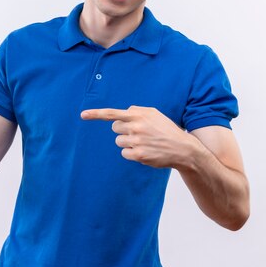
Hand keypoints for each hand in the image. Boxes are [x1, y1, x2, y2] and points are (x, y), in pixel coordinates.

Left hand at [81, 105, 200, 168]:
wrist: (182, 148)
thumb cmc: (167, 130)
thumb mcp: (154, 114)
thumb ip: (137, 111)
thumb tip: (122, 114)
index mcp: (139, 114)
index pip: (113, 113)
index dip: (96, 114)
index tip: (83, 115)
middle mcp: (136, 126)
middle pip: (114, 129)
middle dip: (123, 131)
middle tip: (138, 133)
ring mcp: (136, 141)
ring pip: (119, 142)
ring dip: (128, 143)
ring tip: (144, 142)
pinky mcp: (138, 155)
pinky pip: (124, 153)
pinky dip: (131, 153)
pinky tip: (144, 151)